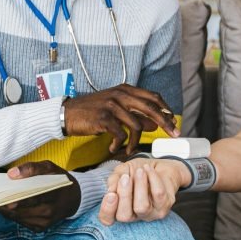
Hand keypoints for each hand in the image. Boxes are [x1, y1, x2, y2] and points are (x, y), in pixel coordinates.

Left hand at [0, 161, 79, 230]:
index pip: (32, 198)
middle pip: (22, 211)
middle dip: (5, 206)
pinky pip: (22, 223)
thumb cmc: (59, 180)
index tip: (0, 197)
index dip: (15, 200)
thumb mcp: (50, 167)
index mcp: (53, 194)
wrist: (73, 198)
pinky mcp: (40, 228)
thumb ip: (32, 168)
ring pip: (19, 218)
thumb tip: (11, 174)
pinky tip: (6, 209)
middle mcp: (49, 211)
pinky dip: (13, 216)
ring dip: (6, 212)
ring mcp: (45, 222)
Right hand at [62, 84, 179, 154]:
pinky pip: (121, 134)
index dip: (165, 109)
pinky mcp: (103, 118)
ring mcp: (112, 105)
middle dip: (165, 122)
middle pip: (150, 108)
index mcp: (125, 90)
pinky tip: (114, 148)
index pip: (152, 96)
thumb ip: (134, 115)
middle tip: (174, 134)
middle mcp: (120, 94)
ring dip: (136, 141)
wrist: (66, 114)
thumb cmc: (92, 113)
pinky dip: (120, 144)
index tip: (173, 122)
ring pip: (136, 125)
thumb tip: (155, 124)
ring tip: (129, 149)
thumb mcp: (115, 111)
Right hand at [98, 157, 189, 225]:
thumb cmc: (137, 171)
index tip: (111, 194)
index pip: (108, 219)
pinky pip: (158, 194)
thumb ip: (114, 179)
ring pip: (142, 207)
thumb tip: (111, 189)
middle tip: (125, 178)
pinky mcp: (165, 206)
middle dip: (124, 195)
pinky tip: (149, 169)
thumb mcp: (122, 171)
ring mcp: (150, 214)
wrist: (159, 166)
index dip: (107, 210)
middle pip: (124, 216)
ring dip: (140, 186)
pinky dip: (152, 178)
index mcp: (119, 209)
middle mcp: (134, 216)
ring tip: (140, 170)